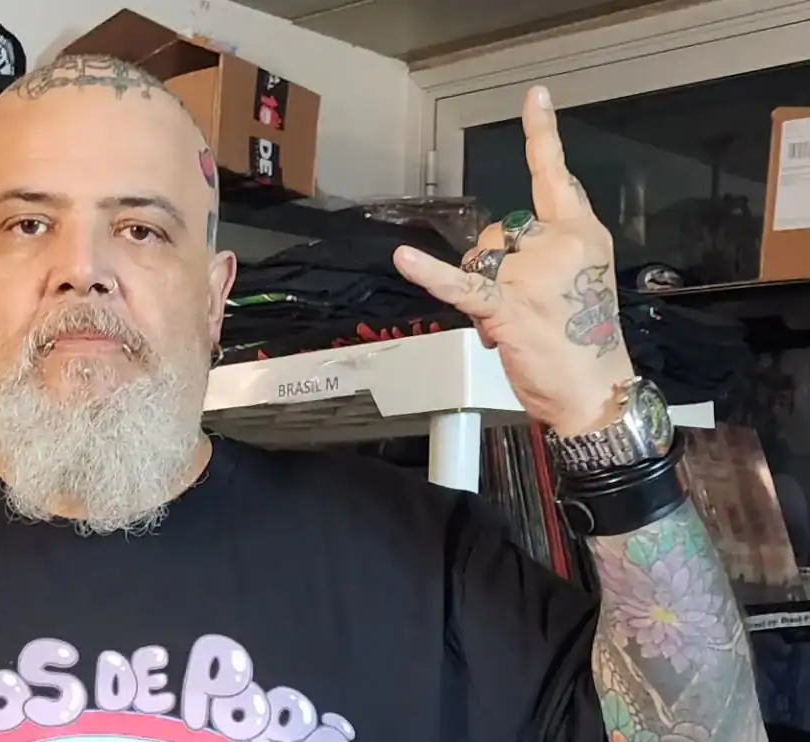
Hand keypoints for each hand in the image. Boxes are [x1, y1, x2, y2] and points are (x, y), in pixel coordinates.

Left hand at [391, 85, 634, 437]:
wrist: (595, 388)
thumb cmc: (584, 341)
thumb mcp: (579, 280)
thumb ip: (545, 253)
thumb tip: (495, 260)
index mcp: (581, 233)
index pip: (555, 176)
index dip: (541, 136)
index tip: (533, 96)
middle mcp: (559, 245)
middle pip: (498, 232)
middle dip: (494, 265)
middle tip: (517, 306)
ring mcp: (533, 275)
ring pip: (479, 261)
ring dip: (481, 291)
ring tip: (506, 326)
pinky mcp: (508, 307)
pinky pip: (461, 285)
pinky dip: (429, 274)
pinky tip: (403, 257)